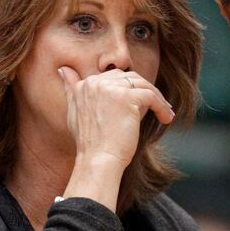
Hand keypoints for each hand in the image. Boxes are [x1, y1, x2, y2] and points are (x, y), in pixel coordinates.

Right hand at [59, 66, 174, 168]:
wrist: (97, 160)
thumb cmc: (90, 143)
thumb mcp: (74, 112)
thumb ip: (71, 89)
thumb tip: (63, 69)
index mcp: (84, 84)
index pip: (114, 77)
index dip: (129, 90)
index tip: (139, 105)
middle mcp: (95, 82)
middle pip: (130, 77)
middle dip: (145, 91)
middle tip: (157, 105)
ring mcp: (110, 89)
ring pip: (143, 85)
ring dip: (157, 99)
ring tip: (165, 113)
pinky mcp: (126, 97)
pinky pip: (151, 96)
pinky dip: (162, 106)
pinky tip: (166, 118)